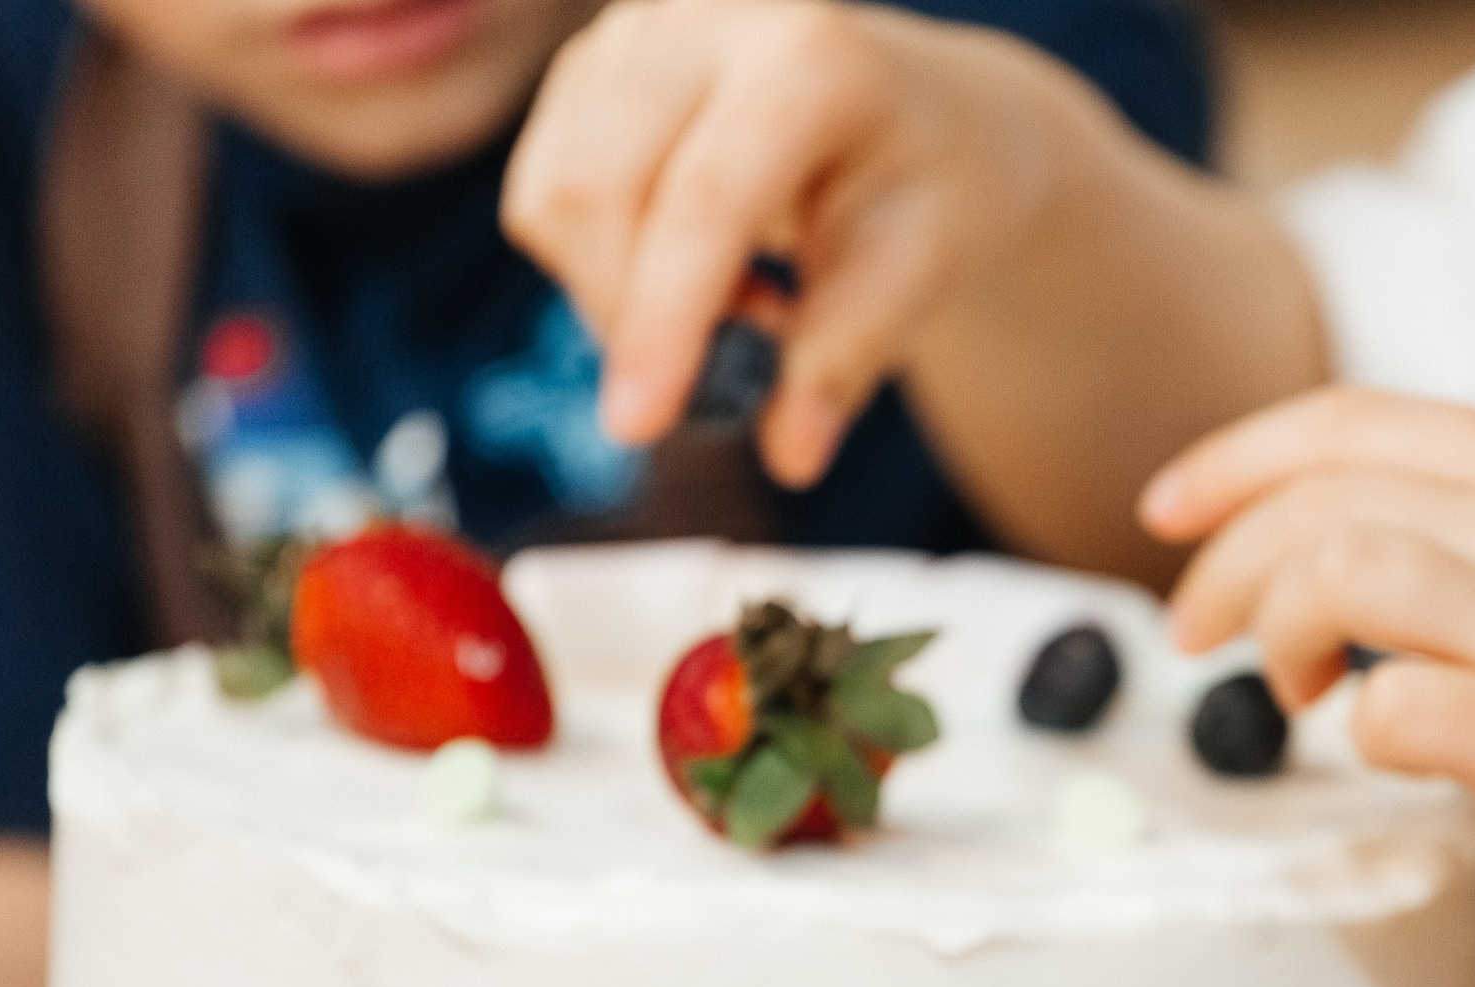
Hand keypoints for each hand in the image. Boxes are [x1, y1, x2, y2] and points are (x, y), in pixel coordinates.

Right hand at [504, 0, 1082, 484]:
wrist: (925, 118)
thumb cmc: (930, 192)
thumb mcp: (919, 275)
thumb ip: (845, 359)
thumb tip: (790, 455)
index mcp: (811, 58)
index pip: (707, 198)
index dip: (664, 316)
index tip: (640, 426)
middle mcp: (705, 20)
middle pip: (595, 189)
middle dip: (633, 318)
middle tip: (733, 366)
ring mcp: (633, 33)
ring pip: (553, 198)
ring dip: (620, 296)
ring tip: (740, 299)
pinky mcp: (589, 69)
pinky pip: (544, 197)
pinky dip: (601, 266)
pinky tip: (694, 263)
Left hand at [1146, 389, 1474, 986]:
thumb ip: (1472, 543)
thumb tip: (1312, 550)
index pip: (1346, 421)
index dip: (1231, 461)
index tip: (1161, 513)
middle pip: (1321, 498)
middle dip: (1223, 567)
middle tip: (1198, 638)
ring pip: (1337, 572)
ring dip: (1280, 636)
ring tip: (1300, 695)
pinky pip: (1388, 709)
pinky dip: (1356, 732)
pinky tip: (1387, 750)